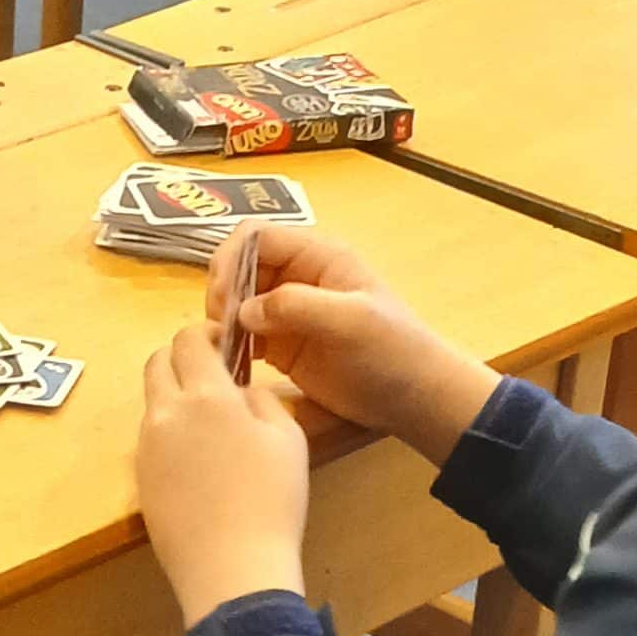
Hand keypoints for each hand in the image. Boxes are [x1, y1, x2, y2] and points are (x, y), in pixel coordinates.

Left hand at [138, 324, 309, 629]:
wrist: (233, 572)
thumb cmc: (271, 501)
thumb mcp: (288, 439)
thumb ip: (261, 400)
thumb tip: (242, 391)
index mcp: (205, 396)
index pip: (188, 339)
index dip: (205, 333)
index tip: (224, 345)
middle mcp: (166, 413)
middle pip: (157, 362)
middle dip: (180, 358)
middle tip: (210, 376)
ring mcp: (147, 447)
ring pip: (152, 401)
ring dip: (174, 396)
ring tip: (209, 424)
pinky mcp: (140, 479)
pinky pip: (151, 439)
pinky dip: (169, 433)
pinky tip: (197, 462)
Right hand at [208, 224, 498, 459]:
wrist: (416, 397)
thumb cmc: (392, 350)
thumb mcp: (352, 321)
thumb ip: (298, 306)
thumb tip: (244, 311)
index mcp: (316, 256)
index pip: (256, 237)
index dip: (231, 259)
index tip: (223, 297)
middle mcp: (296, 276)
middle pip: (239, 266)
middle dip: (222, 290)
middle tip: (220, 327)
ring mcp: (288, 311)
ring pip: (237, 300)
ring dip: (222, 318)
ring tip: (222, 348)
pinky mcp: (282, 345)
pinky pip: (244, 334)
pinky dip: (230, 344)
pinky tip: (229, 363)